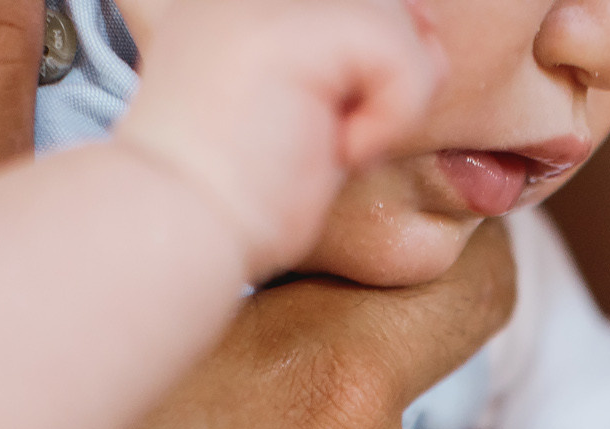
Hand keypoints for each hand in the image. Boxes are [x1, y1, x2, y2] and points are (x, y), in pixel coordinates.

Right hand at [117, 0, 441, 276]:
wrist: (179, 227)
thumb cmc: (239, 192)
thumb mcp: (308, 107)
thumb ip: (354, 57)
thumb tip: (430, 29)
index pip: (361, 10)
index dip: (377, 61)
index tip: (326, 124)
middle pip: (386, 9)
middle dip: (388, 82)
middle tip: (326, 141)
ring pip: (400, 25)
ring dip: (388, 106)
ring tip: (327, 146)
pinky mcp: (291, 26)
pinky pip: (401, 55)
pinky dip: (390, 117)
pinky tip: (338, 150)